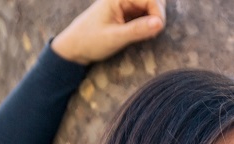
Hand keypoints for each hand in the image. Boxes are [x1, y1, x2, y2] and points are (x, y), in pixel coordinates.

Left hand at [51, 0, 165, 65]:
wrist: (73, 48)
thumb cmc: (90, 41)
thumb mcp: (115, 37)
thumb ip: (138, 30)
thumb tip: (159, 24)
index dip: (158, 13)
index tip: (158, 30)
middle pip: (153, 0)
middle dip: (158, 14)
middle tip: (154, 32)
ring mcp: (124, 6)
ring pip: (150, 7)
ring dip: (154, 19)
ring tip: (150, 34)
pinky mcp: (125, 16)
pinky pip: (144, 15)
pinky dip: (149, 24)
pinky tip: (145, 34)